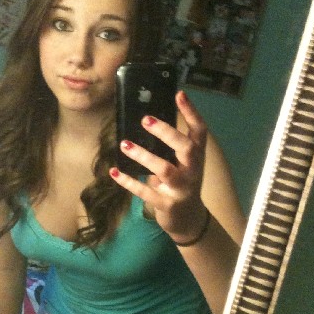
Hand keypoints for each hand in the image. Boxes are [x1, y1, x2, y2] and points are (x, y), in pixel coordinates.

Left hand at [110, 91, 207, 242]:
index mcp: (197, 156)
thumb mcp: (182, 163)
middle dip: (166, 132)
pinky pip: (145, 192)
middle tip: (145, 120)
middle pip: (185, 148)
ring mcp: (180, 188)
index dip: (191, 112)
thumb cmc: (181, 182)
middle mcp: (192, 170)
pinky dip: (128, 182)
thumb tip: (146, 121)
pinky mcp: (166, 204)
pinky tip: (114, 171)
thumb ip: (171, 146)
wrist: (188, 219)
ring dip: (144, 156)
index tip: (179, 94)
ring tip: (124, 144)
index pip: (199, 130)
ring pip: (164, 169)